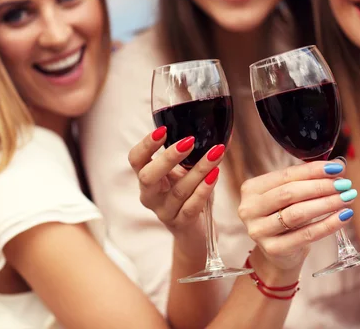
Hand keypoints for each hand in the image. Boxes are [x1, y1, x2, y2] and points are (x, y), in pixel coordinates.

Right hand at [128, 126, 225, 253]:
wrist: (193, 231)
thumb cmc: (188, 194)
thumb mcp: (186, 171)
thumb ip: (195, 153)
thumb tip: (223, 130)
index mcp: (147, 178)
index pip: (136, 160)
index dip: (146, 145)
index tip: (163, 129)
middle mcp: (150, 196)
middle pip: (148, 177)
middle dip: (168, 157)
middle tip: (189, 141)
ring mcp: (164, 211)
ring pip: (178, 191)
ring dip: (198, 169)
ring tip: (215, 153)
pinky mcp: (180, 224)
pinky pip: (191, 206)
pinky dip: (204, 189)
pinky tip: (215, 175)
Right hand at [238, 160, 356, 270]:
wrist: (278, 253)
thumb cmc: (285, 217)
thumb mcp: (292, 196)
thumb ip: (310, 179)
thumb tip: (339, 165)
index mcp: (252, 189)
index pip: (286, 174)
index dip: (314, 170)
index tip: (338, 168)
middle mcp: (250, 209)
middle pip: (290, 193)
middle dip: (321, 187)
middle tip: (344, 184)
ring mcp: (258, 231)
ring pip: (297, 213)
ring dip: (326, 204)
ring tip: (346, 198)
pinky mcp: (273, 249)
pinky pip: (306, 235)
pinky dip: (328, 224)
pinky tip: (344, 216)